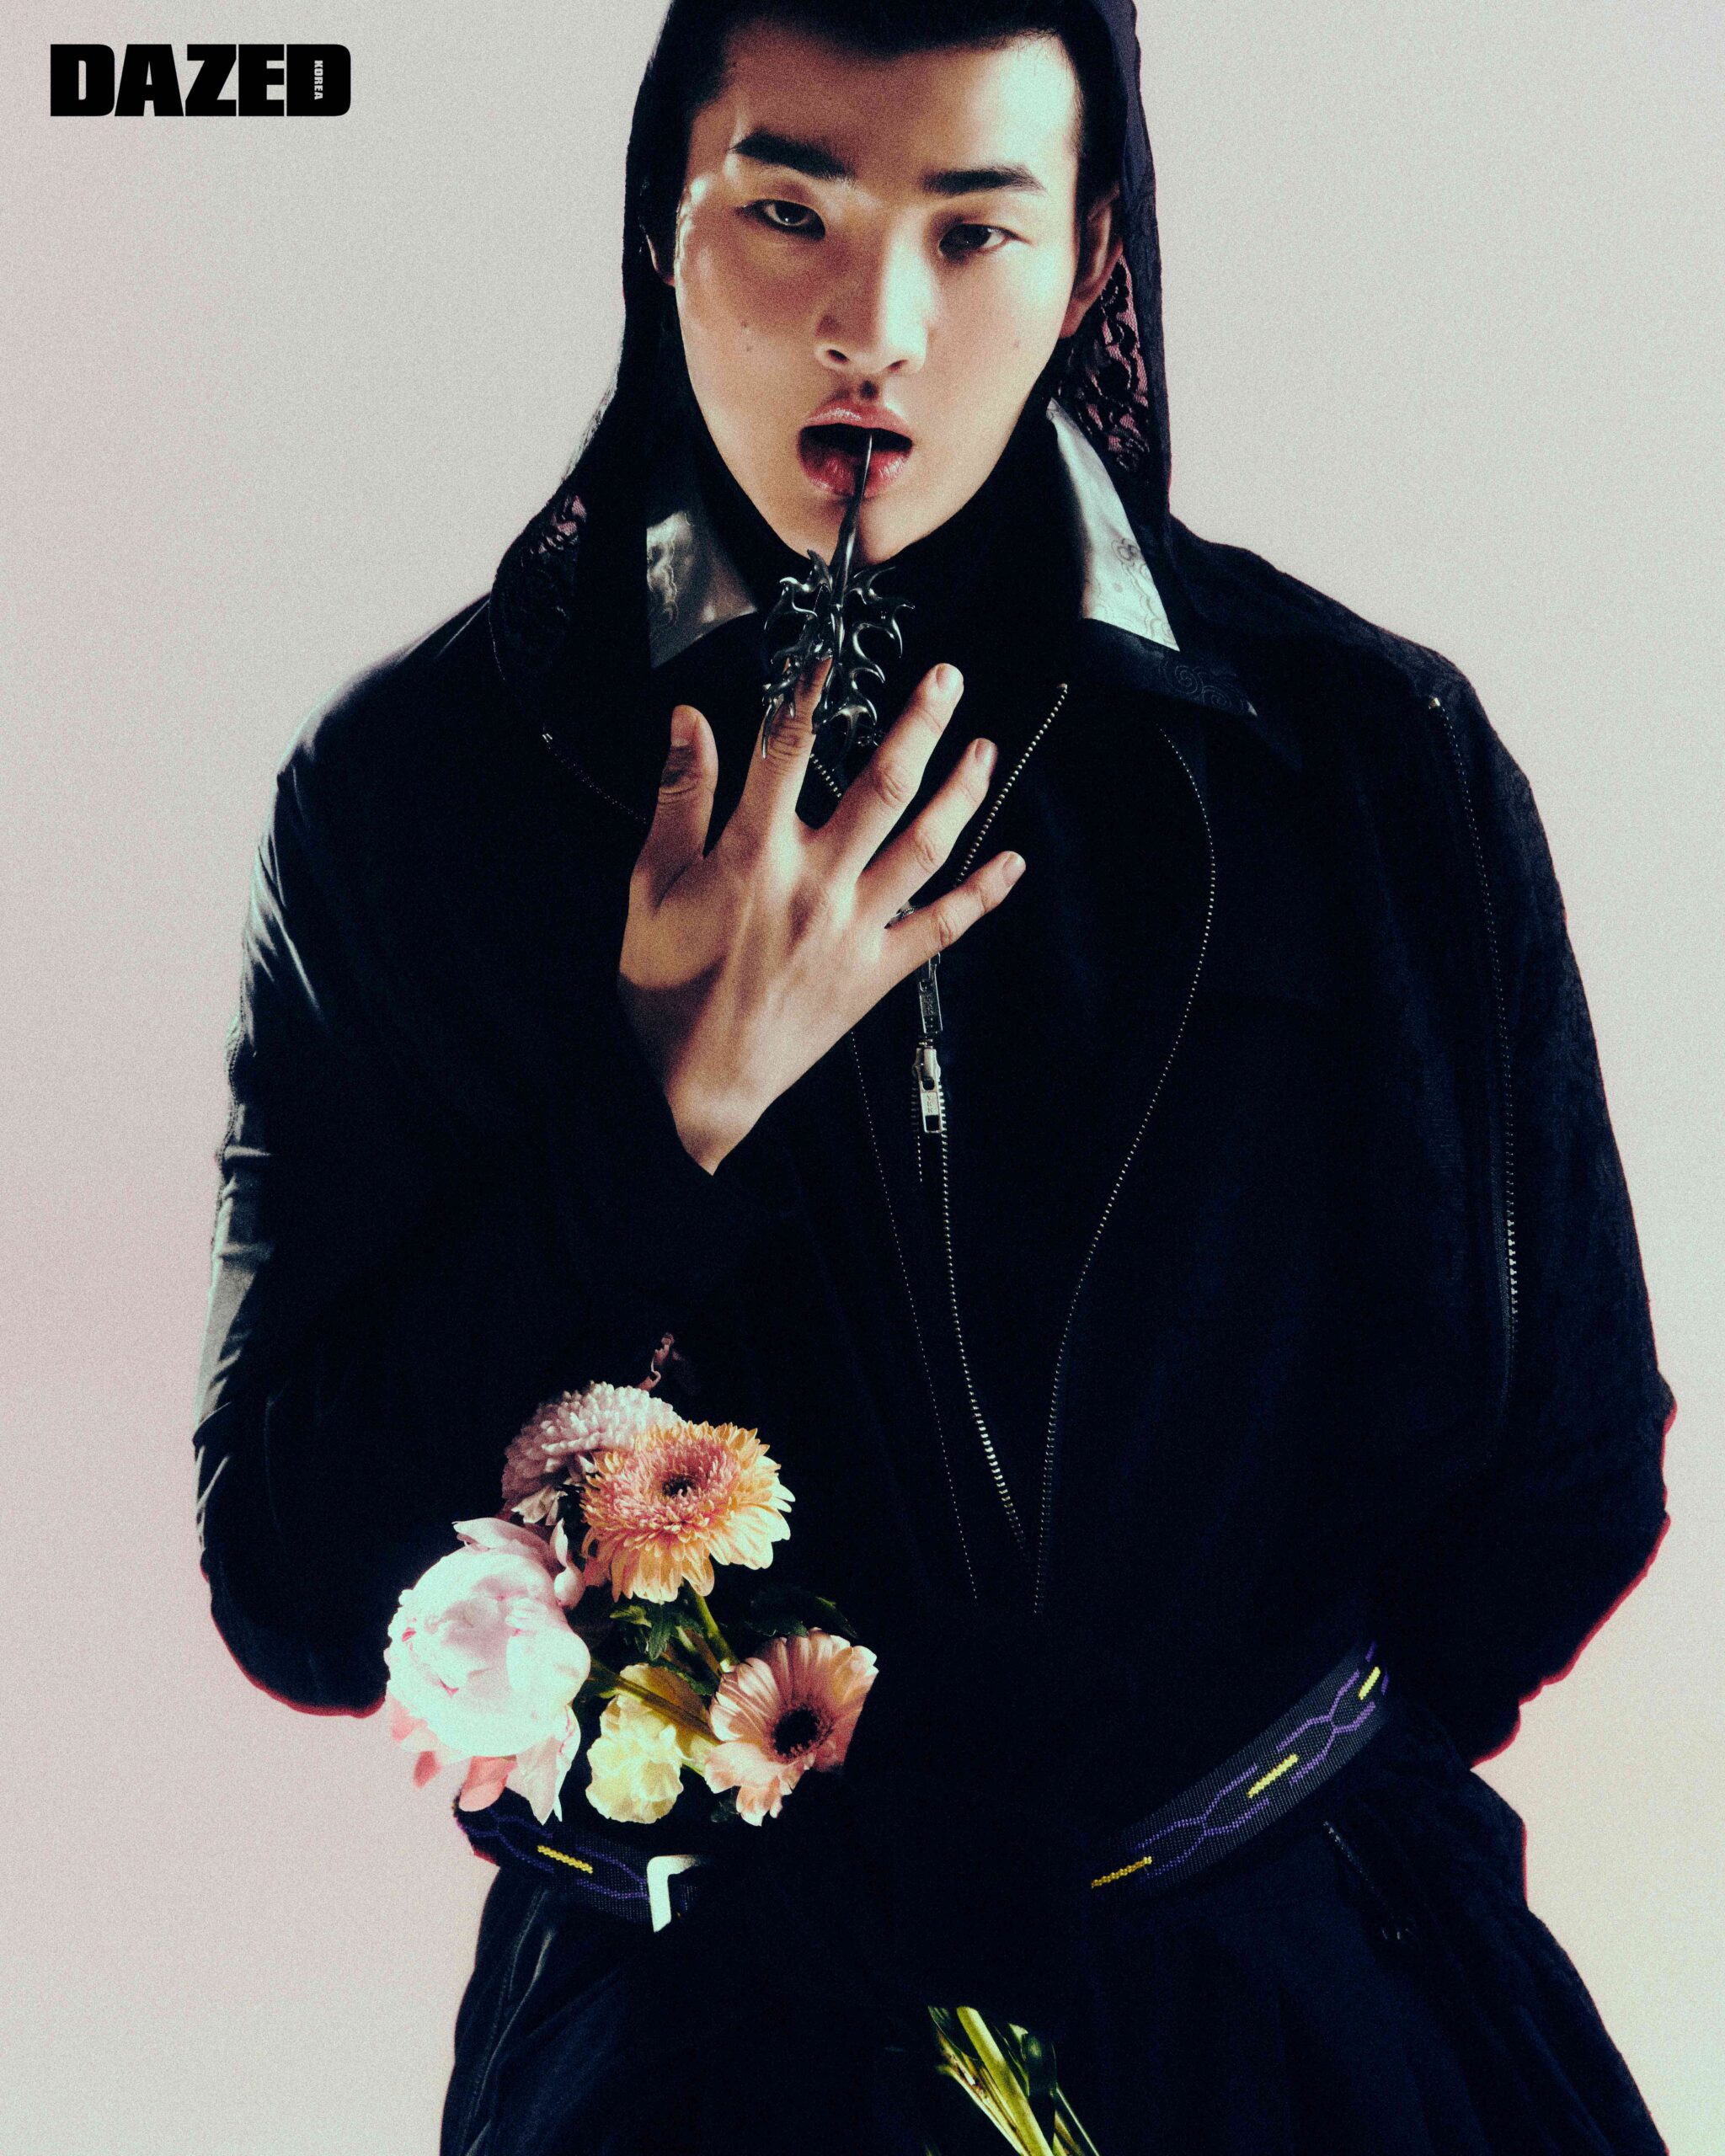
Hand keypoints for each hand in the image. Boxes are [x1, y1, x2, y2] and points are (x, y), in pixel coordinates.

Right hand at [618, 660, 1025, 1170]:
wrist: (690, 1083)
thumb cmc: (663, 985)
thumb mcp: (650, 883)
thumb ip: (679, 797)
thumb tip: (690, 721)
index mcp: (753, 855)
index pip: (786, 750)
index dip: (812, 693)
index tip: (835, 656)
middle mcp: (816, 884)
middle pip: (883, 786)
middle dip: (921, 724)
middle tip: (949, 678)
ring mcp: (853, 930)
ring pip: (925, 847)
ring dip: (962, 793)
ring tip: (984, 748)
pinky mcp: (875, 974)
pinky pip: (942, 928)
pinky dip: (982, 895)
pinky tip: (1012, 863)